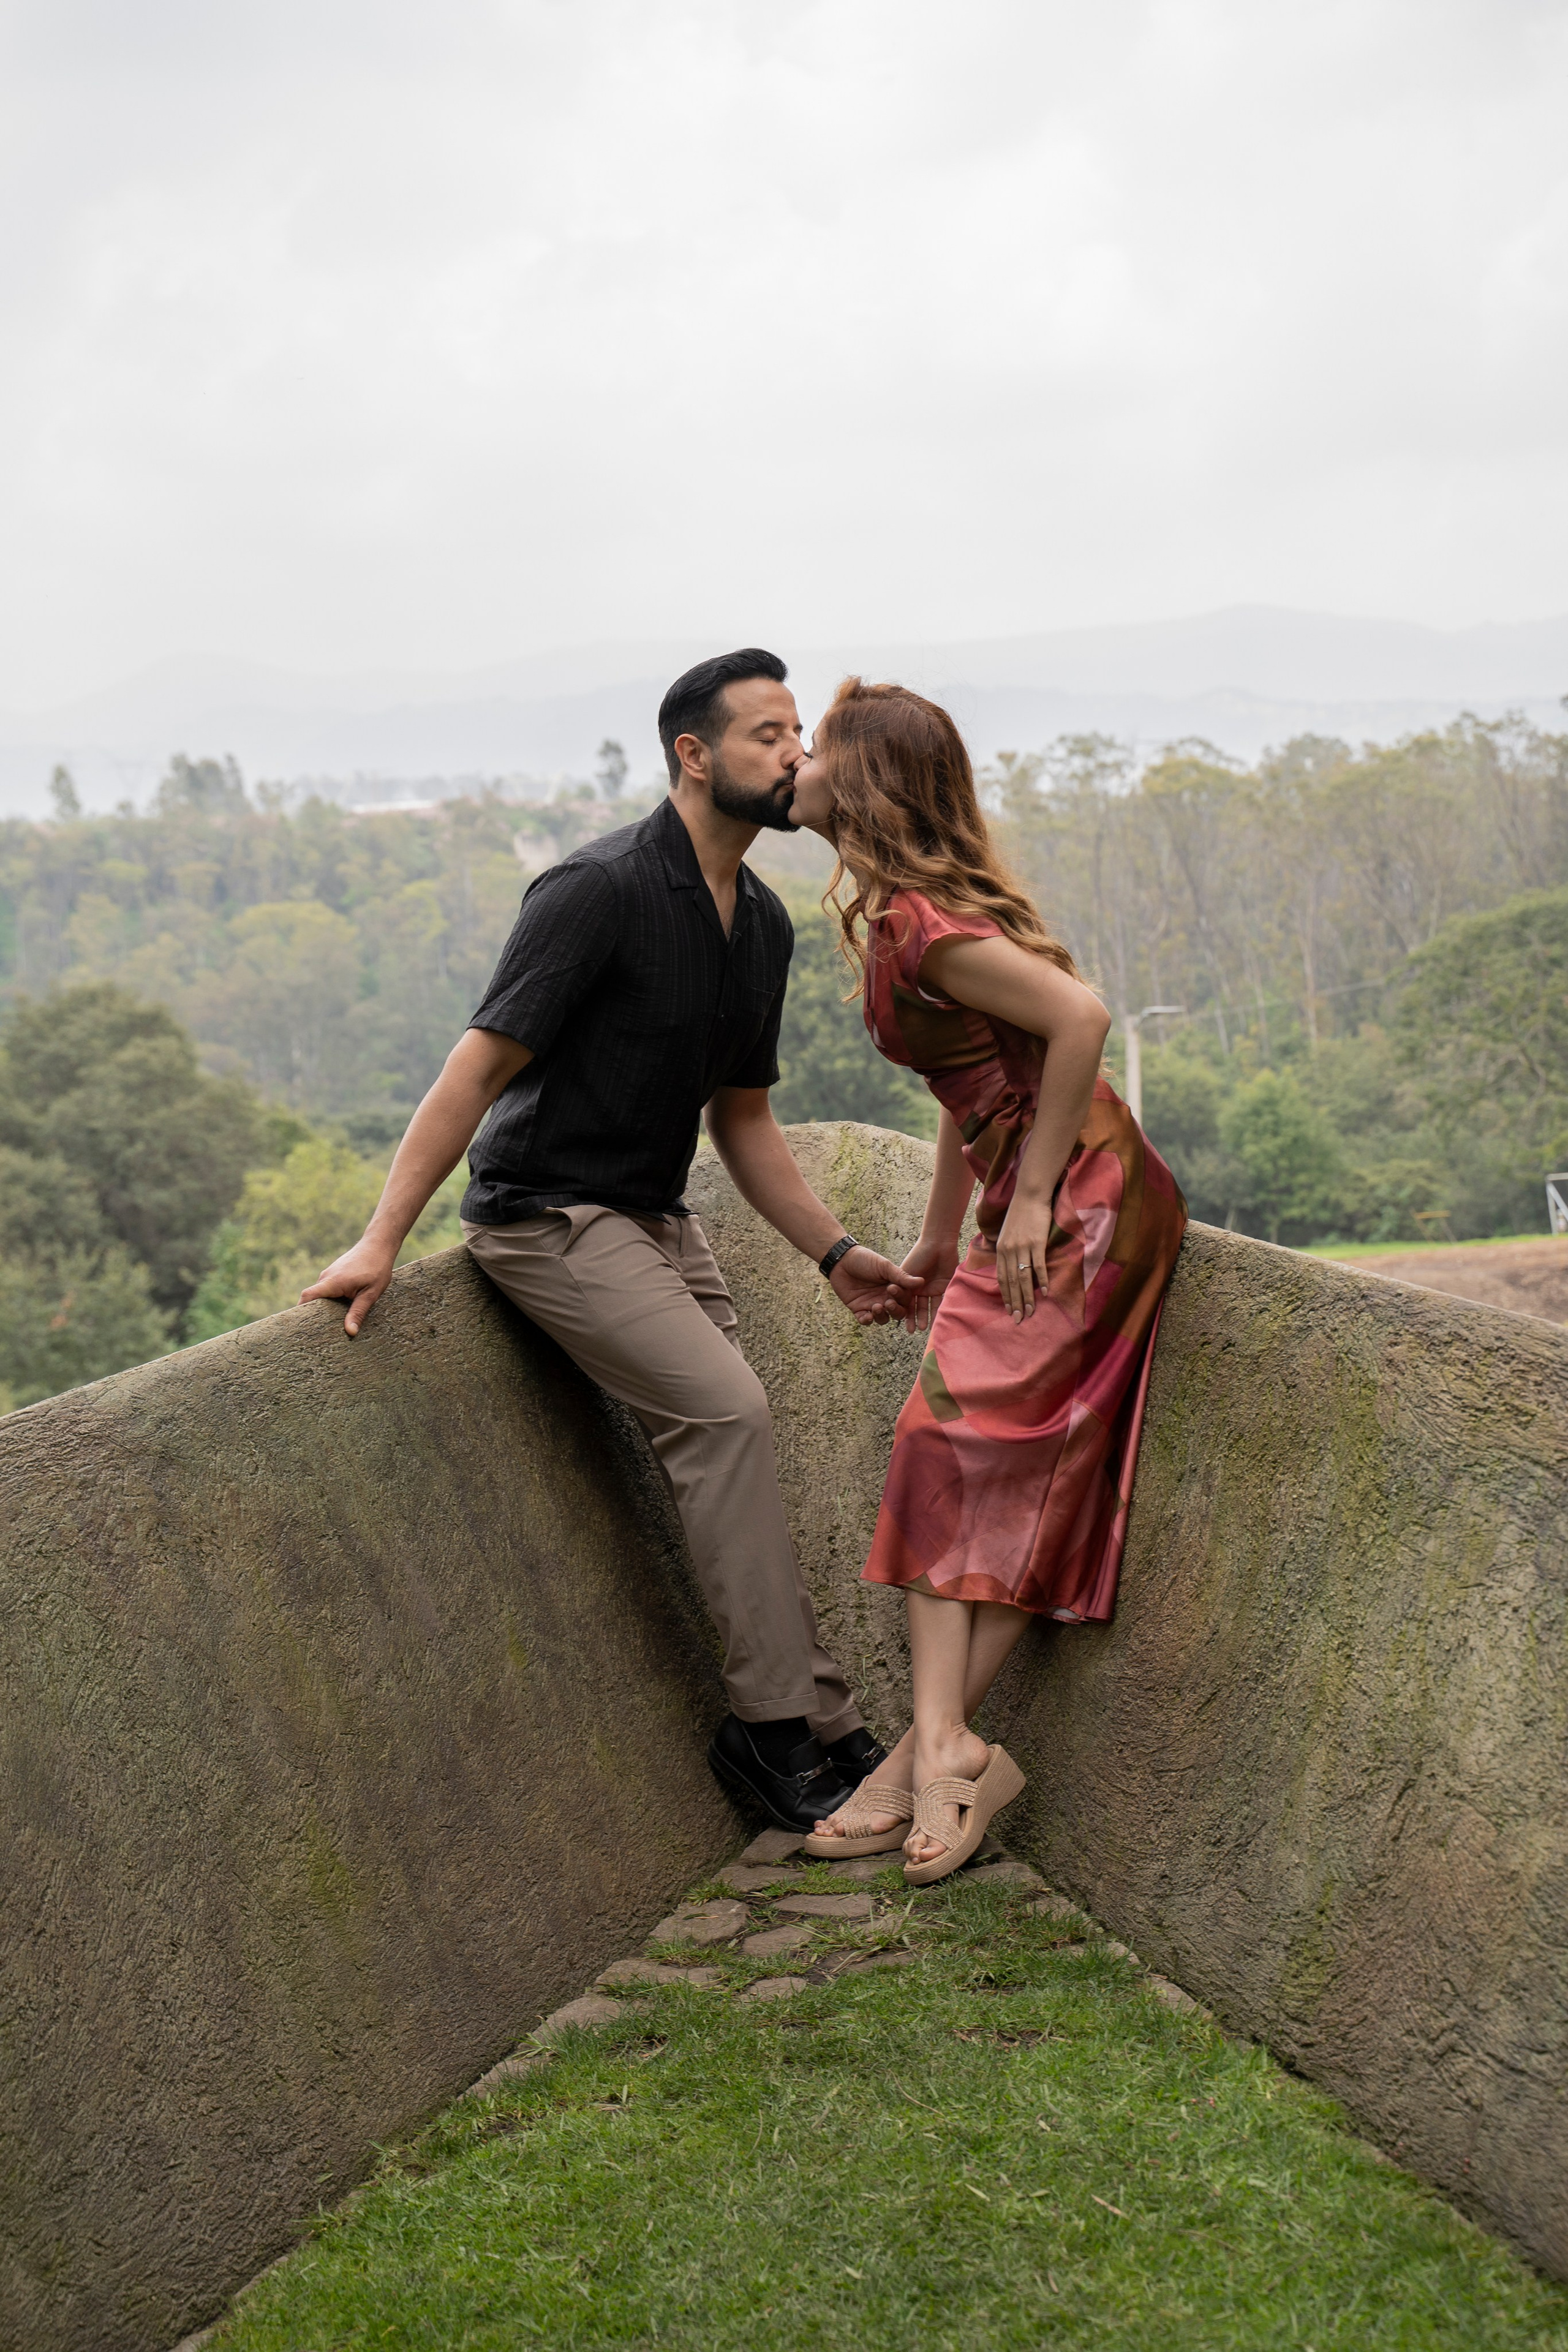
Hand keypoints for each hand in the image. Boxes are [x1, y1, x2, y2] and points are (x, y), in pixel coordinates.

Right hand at [300, 1236, 397, 1336]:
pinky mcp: (335, 1273)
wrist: (378, 1244)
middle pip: (312, 1298)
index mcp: (332, 1282)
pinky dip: (331, 1299)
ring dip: (324, 1307)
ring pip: (321, 1294)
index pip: (307, 1296)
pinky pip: (327, 1289)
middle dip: (313, 1314)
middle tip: (318, 1333)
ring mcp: (329, 1274)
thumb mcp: (371, 1293)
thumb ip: (358, 1312)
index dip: (300, 1311)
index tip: (299, 1326)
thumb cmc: (376, 1267)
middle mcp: (326, 1277)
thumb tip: (350, 1332)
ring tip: (331, 1324)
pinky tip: (341, 1309)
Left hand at [827, 1244, 920, 1326]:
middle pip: (896, 1313)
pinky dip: (867, 1321)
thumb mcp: (884, 1266)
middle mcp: (885, 1298)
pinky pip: (865, 1320)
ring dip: (881, 1316)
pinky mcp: (858, 1309)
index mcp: (894, 1288)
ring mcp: (872, 1304)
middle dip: (894, 1311)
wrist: (842, 1260)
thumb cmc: (865, 1260)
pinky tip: (867, 1315)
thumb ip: (901, 1276)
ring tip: (876, 1307)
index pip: (905, 1300)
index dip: (902, 1299)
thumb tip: (921, 1281)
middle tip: (888, 1303)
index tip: (892, 1289)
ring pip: (882, 1319)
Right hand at [893, 1235, 960, 1332]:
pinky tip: (938, 1320)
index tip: (905, 1327)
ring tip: (925, 1328)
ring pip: (929, 1306)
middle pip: (917, 1307)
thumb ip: (903, 1288)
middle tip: (915, 1330)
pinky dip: (940, 1310)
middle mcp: (920, 1288)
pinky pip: (942, 1300)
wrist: (938, 1244)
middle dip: (916, 1318)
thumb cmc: (919, 1256)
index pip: (905, 1303)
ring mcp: (932, 1288)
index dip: (905, 1315)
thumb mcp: (907, 1273)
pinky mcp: (945, 1286)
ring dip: (927, 1316)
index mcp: (909, 1284)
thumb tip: (898, 1306)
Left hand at [993, 1196, 1053, 1323]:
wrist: (1030, 1195)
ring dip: (1027, 1297)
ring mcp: (1022, 1247)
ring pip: (1023, 1277)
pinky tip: (1044, 1292)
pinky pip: (1038, 1265)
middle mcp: (1009, 1250)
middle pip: (1011, 1282)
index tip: (1008, 1310)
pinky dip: (1041, 1280)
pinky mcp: (1036, 1242)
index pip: (1001, 1278)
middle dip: (1014, 1302)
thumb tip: (1010, 1268)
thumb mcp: (1007, 1233)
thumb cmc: (1020, 1214)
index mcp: (1000, 1249)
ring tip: (1030, 1312)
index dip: (1005, 1296)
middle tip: (1018, 1319)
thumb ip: (1007, 1251)